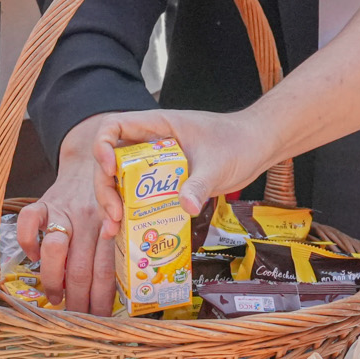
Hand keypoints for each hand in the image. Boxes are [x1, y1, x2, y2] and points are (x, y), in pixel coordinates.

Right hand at [13, 118, 117, 312]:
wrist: (95, 151)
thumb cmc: (114, 192)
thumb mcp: (126, 215)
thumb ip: (124, 244)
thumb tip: (128, 289)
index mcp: (113, 224)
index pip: (107, 270)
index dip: (102, 299)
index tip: (99, 320)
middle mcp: (90, 218)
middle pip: (80, 268)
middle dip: (77, 300)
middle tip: (77, 319)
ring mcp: (65, 209)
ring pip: (54, 249)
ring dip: (52, 280)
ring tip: (55, 297)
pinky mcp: (45, 199)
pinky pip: (29, 221)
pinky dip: (28, 242)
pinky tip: (33, 257)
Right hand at [87, 107, 280, 227]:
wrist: (257, 147)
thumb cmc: (238, 143)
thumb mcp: (218, 164)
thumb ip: (200, 184)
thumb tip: (187, 206)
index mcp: (158, 126)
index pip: (114, 126)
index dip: (102, 146)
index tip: (111, 170)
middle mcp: (150, 143)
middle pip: (110, 161)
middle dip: (105, 188)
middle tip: (115, 215)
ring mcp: (155, 163)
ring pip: (121, 180)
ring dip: (112, 203)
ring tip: (115, 229)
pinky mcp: (164, 182)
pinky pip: (138, 194)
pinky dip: (129, 212)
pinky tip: (126, 232)